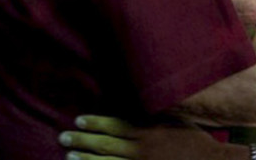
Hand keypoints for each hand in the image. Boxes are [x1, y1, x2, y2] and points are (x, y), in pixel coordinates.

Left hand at [58, 115, 248, 159]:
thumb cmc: (193, 139)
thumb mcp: (175, 119)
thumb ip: (154, 114)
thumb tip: (134, 102)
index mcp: (148, 131)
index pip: (114, 125)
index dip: (95, 123)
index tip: (78, 120)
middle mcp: (142, 150)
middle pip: (105, 145)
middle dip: (82, 141)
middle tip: (62, 138)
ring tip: (69, 157)